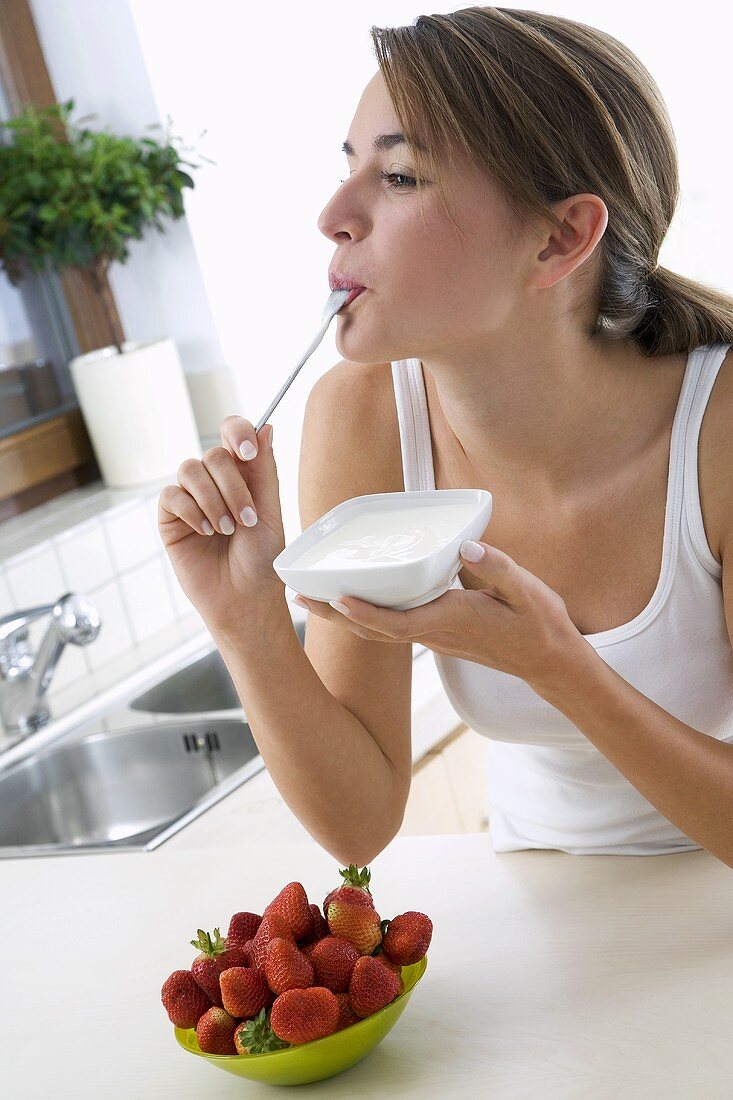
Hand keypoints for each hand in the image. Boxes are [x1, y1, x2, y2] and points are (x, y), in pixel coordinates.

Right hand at [158, 416, 286, 628]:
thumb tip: (266, 426)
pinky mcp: (170, 518)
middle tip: (246, 519)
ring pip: (190, 470)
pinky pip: (172, 495)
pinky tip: (206, 532)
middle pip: (213, 455)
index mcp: (242, 474)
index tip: (248, 452)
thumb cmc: (261, 560)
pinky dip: (192, 511)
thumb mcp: (270, 512)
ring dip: (212, 500)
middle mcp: (214, 482)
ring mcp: (190, 498)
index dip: (237, 432)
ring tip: (225, 530)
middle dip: (232, 486)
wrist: (245, 599)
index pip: (232, 433)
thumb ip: (264, 470)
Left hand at [292, 539, 582, 689]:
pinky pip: (391, 628)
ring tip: (307, 600)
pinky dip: (363, 616)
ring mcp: (433, 637)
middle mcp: (434, 632)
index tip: (334, 599)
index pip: (398, 621)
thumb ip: (496, 569)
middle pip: (373, 629)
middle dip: (333, 615)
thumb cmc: (537, 623)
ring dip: (340, 617)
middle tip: (296, 596)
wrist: (548, 659)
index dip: (365, 612)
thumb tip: (466, 548)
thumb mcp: (526, 590)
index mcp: (451, 620)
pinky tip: (349, 602)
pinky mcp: (436, 634)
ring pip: (377, 631)